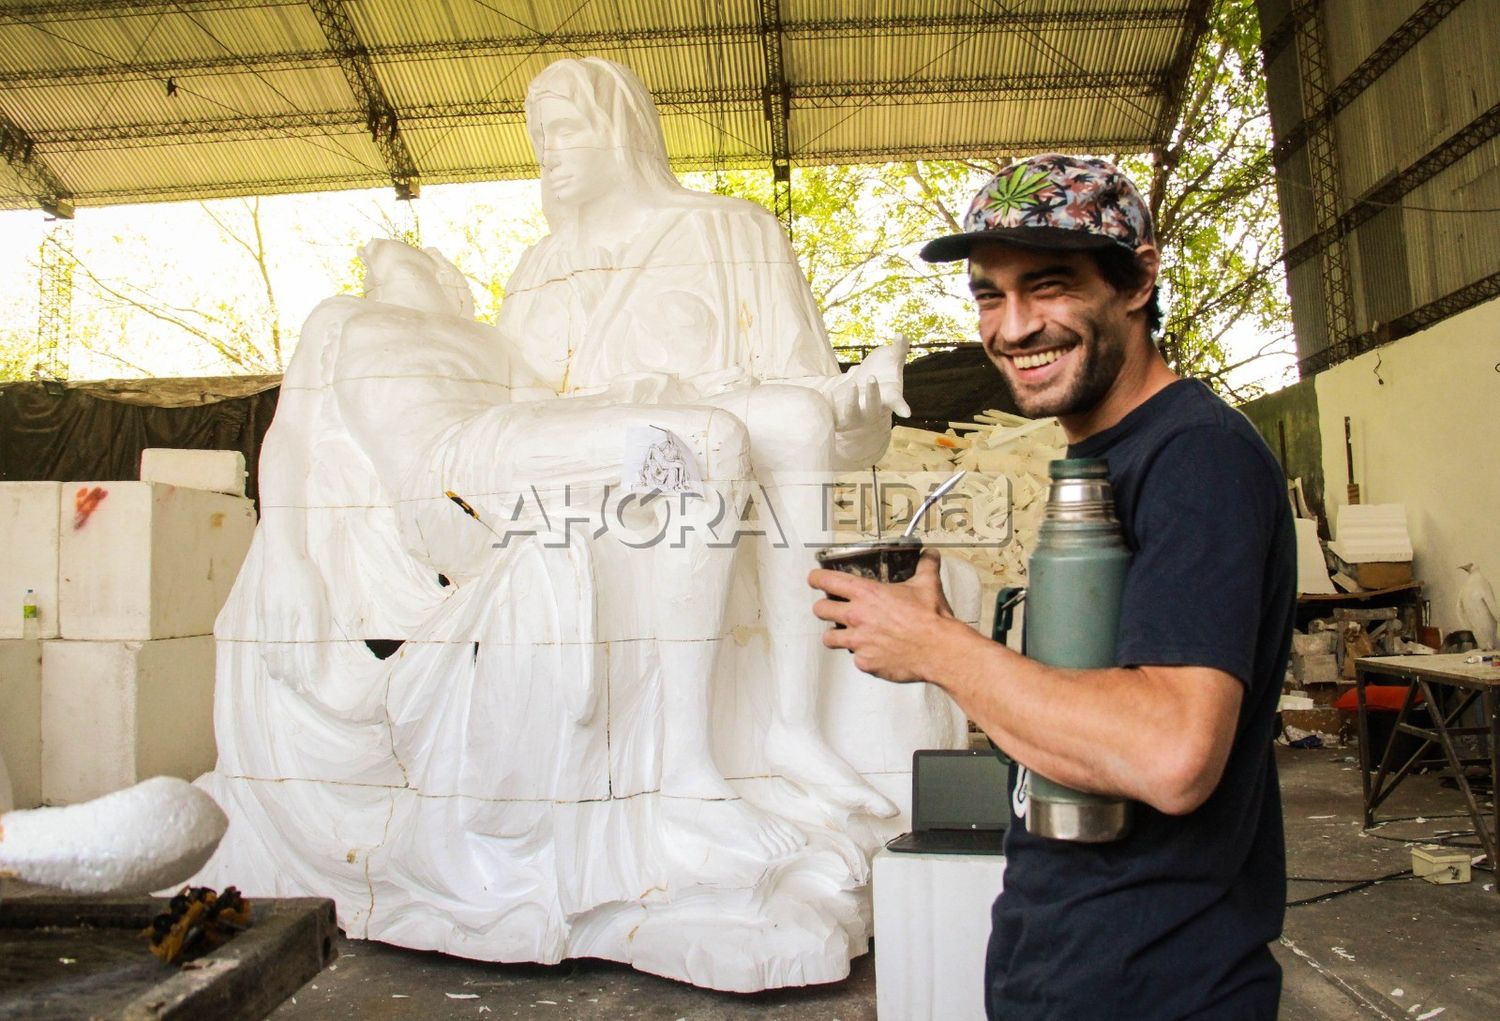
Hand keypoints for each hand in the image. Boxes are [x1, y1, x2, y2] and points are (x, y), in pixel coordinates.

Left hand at [808, 551, 955, 681]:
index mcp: (866, 593)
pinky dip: (862, 655)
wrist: (939, 649)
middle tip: (832, 609)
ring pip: (828, 638)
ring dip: (835, 635)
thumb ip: (925, 565)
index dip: (816, 578)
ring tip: (846, 634)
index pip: (826, 581)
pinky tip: (874, 651)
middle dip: (824, 608)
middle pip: (820, 610)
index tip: (815, 579)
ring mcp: (858, 642)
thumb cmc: (931, 618)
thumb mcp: (927, 584)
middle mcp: (856, 617)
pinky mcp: (865, 663)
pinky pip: (855, 658)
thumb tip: (929, 555)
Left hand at [830, 338, 909, 467]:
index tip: (906, 413)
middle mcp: (873, 409)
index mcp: (888, 396)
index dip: (901, 407)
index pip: (896, 402)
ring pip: (853, 413)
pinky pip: (833, 413)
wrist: (862, 391)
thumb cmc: (881, 373)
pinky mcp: (840, 416)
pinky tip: (826, 393)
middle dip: (873, 393)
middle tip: (872, 376)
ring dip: (851, 401)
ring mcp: (857, 415)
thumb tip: (901, 334)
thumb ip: (898, 348)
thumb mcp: (891, 359)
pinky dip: (829, 403)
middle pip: (874, 405)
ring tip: (852, 384)